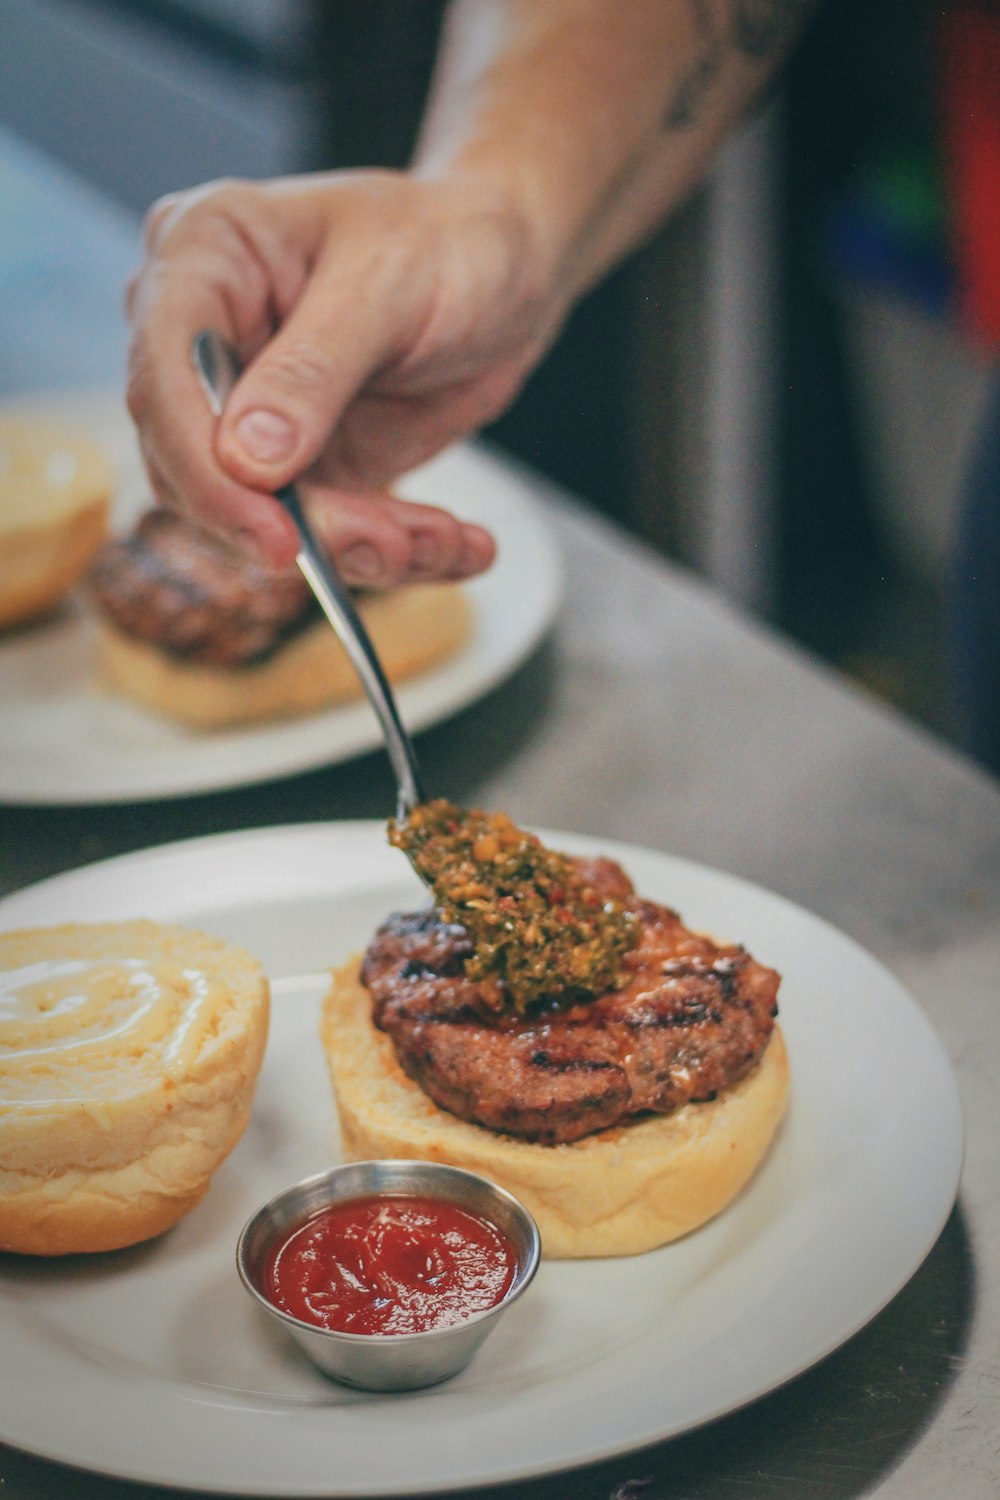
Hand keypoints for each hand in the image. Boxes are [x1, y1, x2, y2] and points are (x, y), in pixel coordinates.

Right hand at [125, 169, 558, 581]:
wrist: (507, 266)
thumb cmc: (447, 238)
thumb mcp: (388, 285)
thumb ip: (313, 370)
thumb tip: (245, 460)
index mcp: (202, 255)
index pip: (163, 378)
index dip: (208, 471)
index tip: (277, 535)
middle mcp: (208, 337)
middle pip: (199, 467)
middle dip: (301, 524)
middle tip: (392, 545)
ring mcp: (249, 409)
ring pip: (262, 517)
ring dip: (358, 547)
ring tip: (446, 540)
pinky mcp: (299, 464)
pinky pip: (325, 532)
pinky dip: (394, 551)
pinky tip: (460, 545)